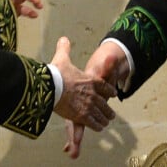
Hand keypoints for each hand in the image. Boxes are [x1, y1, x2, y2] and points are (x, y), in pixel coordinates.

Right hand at [63, 41, 127, 158]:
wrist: (52, 87)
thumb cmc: (57, 73)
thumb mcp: (62, 58)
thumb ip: (64, 49)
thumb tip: (63, 39)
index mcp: (90, 80)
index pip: (105, 86)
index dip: (110, 91)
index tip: (114, 94)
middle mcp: (92, 93)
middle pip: (104, 103)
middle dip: (108, 109)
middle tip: (111, 114)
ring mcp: (88, 105)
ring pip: (101, 114)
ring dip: (104, 118)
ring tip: (106, 122)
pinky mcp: (81, 116)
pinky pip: (93, 123)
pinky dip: (97, 125)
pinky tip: (99, 127)